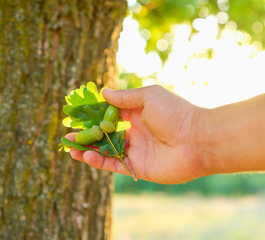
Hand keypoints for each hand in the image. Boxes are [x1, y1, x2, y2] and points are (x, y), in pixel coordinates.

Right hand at [66, 85, 205, 183]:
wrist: (196, 140)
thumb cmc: (175, 113)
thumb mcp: (148, 97)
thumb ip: (125, 98)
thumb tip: (103, 93)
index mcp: (138, 115)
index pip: (110, 115)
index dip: (94, 115)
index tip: (77, 114)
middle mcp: (135, 133)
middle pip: (105, 134)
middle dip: (87, 134)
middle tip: (68, 133)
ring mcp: (136, 150)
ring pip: (106, 151)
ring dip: (87, 148)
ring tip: (69, 146)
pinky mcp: (137, 167)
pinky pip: (113, 164)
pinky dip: (98, 161)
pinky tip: (84, 155)